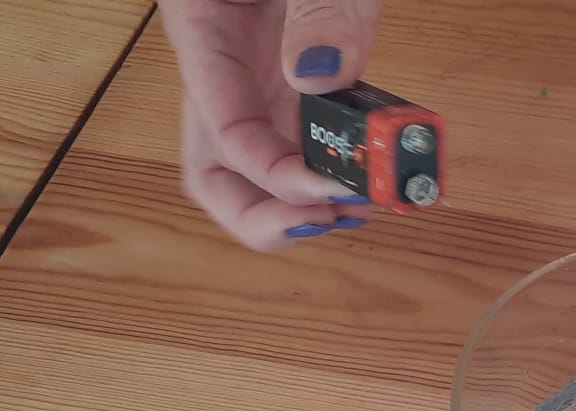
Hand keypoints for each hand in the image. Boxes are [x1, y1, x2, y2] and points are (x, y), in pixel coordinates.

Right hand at [157, 0, 382, 250]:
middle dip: (268, 216)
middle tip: (327, 223)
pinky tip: (373, 168)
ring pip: (263, 160)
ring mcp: (260, 70)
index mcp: (202, 31)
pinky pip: (308, 127)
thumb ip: (315, 10)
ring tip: (362, 203)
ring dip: (306, 198)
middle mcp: (223, 64)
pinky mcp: (300, 65)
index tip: (331, 193)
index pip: (221, 134)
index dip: (274, 179)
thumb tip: (321, 76)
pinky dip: (337, 159)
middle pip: (218, 171)